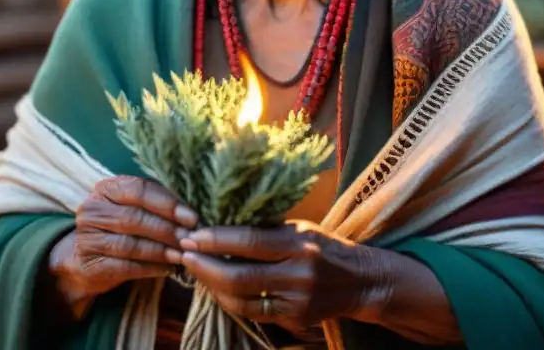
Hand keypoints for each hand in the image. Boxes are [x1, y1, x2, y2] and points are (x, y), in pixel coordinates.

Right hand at [49, 176, 197, 315]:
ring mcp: (87, 238)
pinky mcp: (90, 264)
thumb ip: (160, 205)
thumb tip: (193, 218)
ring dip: (161, 251)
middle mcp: (92, 209)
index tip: (192, 218)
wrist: (86, 259)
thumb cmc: (121, 228)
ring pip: (131, 244)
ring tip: (182, 256)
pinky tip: (168, 269)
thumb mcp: (136, 208)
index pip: (139, 190)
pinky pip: (125, 267)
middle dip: (167, 230)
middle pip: (135, 218)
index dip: (167, 204)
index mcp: (107, 188)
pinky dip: (151, 268)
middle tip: (190, 240)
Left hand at [179, 221, 380, 335]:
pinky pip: (253, 313)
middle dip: (205, 267)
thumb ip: (265, 230)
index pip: (249, 241)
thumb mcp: (299, 228)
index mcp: (298, 242)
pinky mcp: (294, 319)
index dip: (216, 240)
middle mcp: (298, 272)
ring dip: (212, 286)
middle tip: (184, 255)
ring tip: (195, 271)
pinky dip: (230, 301)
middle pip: (239, 276)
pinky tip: (217, 288)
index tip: (192, 235)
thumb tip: (220, 224)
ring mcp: (296, 300)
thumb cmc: (323, 245)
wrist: (359, 280)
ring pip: (241, 300)